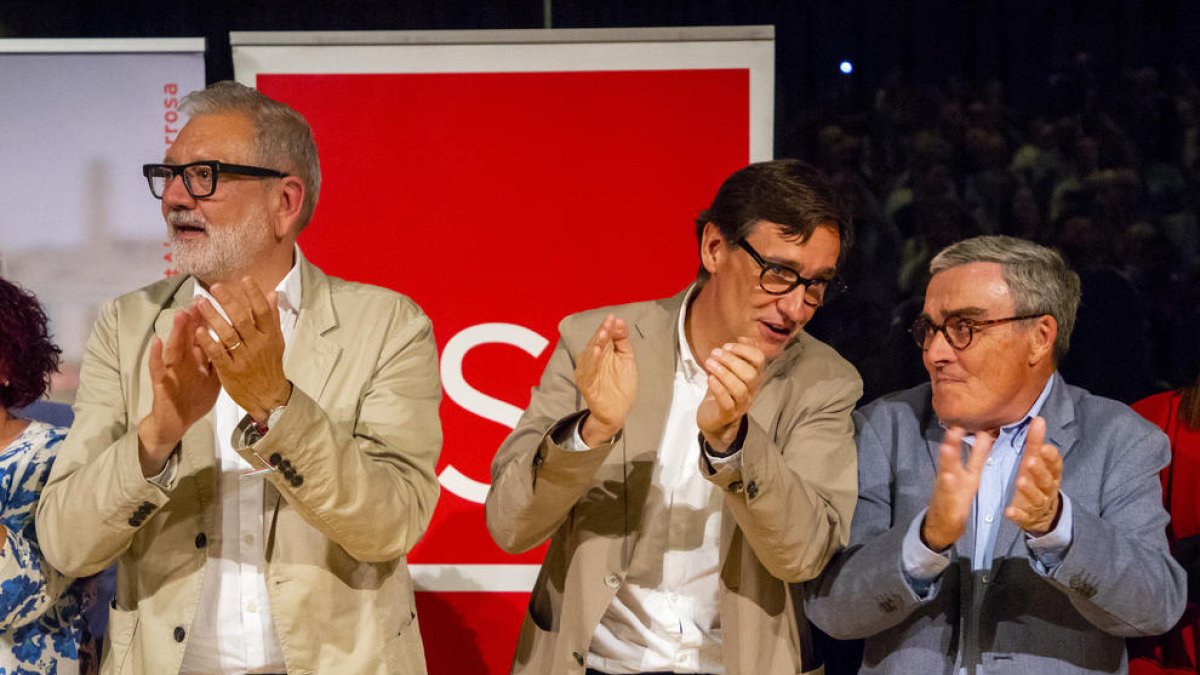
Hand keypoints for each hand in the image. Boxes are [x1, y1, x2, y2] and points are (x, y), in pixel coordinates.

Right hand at [137, 310, 220, 475]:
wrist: (178, 421)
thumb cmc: (196, 397)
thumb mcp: (213, 376)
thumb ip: (222, 356)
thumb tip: (237, 338)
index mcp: (198, 358)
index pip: (203, 335)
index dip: (210, 320)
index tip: (219, 304)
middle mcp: (184, 360)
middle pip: (189, 336)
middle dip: (194, 319)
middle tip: (199, 300)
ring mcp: (172, 369)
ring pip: (174, 347)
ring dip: (176, 331)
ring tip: (181, 314)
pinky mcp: (161, 382)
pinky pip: (157, 367)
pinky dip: (156, 354)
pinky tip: (156, 341)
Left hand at [193, 278, 291, 421]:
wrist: (268, 397)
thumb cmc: (270, 366)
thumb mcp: (276, 341)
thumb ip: (272, 318)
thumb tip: (273, 294)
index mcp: (270, 337)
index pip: (262, 312)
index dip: (254, 294)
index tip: (244, 279)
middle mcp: (257, 345)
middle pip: (242, 319)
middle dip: (228, 301)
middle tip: (215, 287)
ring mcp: (243, 359)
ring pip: (227, 334)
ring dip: (213, 316)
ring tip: (200, 302)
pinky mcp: (229, 371)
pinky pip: (217, 354)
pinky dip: (208, 342)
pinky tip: (198, 330)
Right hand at [575, 315, 636, 446]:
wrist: (618, 411)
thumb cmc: (621, 384)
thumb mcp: (626, 358)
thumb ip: (622, 339)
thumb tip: (619, 320)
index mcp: (601, 352)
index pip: (601, 336)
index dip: (607, 327)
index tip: (613, 318)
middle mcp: (592, 361)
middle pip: (594, 343)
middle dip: (601, 334)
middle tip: (608, 325)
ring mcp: (588, 373)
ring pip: (589, 356)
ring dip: (595, 345)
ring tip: (602, 336)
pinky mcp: (587, 385)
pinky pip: (587, 372)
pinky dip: (591, 362)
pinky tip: (596, 353)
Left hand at [697, 337, 765, 451]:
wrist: (715, 421)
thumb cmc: (722, 393)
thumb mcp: (731, 372)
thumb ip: (738, 356)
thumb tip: (743, 338)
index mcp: (754, 378)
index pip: (759, 360)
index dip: (745, 349)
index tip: (727, 345)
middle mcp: (751, 391)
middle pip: (750, 374)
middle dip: (731, 360)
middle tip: (715, 353)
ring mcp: (741, 405)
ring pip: (740, 389)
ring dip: (723, 373)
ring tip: (709, 363)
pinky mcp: (727, 415)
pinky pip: (727, 402)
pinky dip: (718, 388)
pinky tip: (710, 379)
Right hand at [922, 427, 992, 551]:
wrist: (940, 525)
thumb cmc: (957, 497)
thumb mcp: (970, 477)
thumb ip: (977, 457)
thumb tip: (987, 434)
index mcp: (964, 474)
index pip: (971, 455)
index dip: (975, 440)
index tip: (978, 420)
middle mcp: (953, 480)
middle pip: (951, 461)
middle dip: (952, 445)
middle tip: (954, 429)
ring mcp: (947, 493)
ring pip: (946, 477)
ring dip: (946, 465)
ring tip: (947, 450)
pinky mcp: (947, 508)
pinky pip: (947, 498)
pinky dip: (947, 489)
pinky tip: (947, 479)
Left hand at [1005, 416, 1061, 535]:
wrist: (1044, 514)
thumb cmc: (1038, 480)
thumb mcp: (1038, 462)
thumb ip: (1036, 443)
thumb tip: (1038, 419)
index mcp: (1051, 474)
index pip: (1055, 465)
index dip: (1050, 457)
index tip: (1044, 447)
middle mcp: (1047, 489)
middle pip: (1045, 480)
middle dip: (1038, 470)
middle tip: (1030, 461)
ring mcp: (1038, 504)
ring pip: (1036, 497)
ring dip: (1028, 489)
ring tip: (1020, 481)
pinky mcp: (1027, 517)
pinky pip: (1023, 516)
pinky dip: (1017, 514)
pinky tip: (1009, 511)